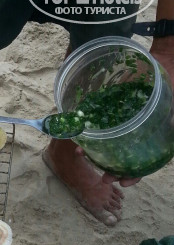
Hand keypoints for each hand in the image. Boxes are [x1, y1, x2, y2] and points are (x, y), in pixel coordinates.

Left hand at [82, 37, 173, 187]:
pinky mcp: (111, 113)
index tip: (124, 183)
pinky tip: (79, 139)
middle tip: (103, 179)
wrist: (164, 61)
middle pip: (125, 160)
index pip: (145, 164)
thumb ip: (173, 120)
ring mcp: (123, 125)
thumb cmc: (172, 84)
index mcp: (154, 138)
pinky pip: (98, 127)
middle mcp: (137, 135)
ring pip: (108, 145)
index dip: (135, 175)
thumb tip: (173, 126)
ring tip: (84, 157)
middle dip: (113, 170)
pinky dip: (88, 134)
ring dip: (96, 154)